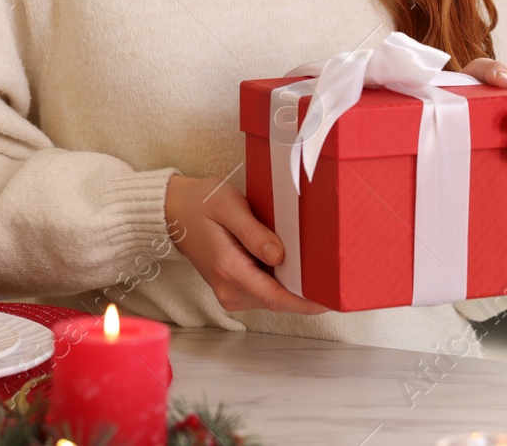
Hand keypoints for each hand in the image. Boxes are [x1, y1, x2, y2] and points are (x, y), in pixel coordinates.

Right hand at [163, 174, 328, 315]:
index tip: (331, 299)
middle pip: (278, 300)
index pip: (276, 298)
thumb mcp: (227, 205)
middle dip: (306, 291)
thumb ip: (253, 232)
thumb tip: (280, 256)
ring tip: (314, 264)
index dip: (306, 302)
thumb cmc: (201, 203)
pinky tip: (291, 264)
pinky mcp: (233, 290)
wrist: (174, 211)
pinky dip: (281, 282)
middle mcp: (229, 289)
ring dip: (294, 286)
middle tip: (333, 273)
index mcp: (229, 269)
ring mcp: (230, 293)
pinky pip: (265, 292)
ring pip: (273, 298)